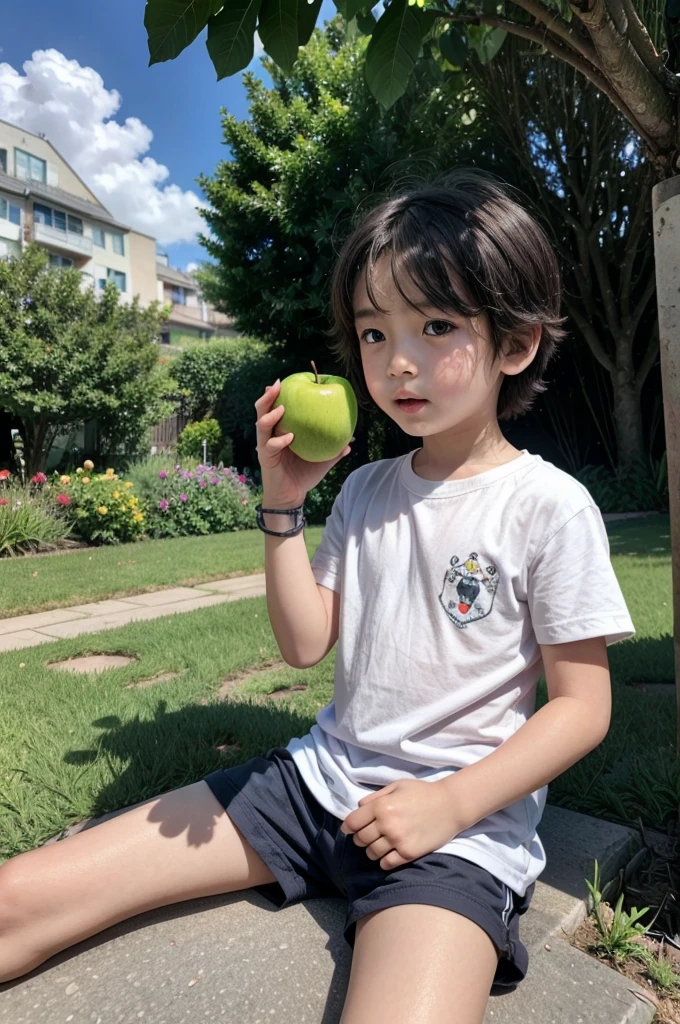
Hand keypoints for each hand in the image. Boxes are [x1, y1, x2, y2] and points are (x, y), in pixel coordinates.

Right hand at [254, 378, 353, 507]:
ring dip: (270, 415)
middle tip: (277, 385)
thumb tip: (351, 439)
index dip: (277, 394)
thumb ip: (334, 449)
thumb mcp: (322, 460)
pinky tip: (289, 437)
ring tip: (281, 408)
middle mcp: (270, 435)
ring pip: (261, 425)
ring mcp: (266, 446)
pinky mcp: (265, 459)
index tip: (285, 381)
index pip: (276, 408)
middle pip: (262, 410)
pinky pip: (269, 446)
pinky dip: (279, 441)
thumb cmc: (304, 476)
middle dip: (268, 397)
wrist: (292, 496)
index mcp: (281, 430)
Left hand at [339, 778, 462, 870]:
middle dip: (360, 838)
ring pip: (371, 853)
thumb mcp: (397, 786)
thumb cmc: (422, 792)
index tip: (349, 830)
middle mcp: (387, 824)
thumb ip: (375, 797)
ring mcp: (398, 840)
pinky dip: (383, 861)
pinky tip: (388, 854)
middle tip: (367, 836)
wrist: (450, 805)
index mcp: (381, 806)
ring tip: (379, 845)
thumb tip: (359, 808)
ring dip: (371, 850)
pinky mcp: (409, 853)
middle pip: (360, 839)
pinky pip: (386, 863)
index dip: (347, 827)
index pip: (352, 822)